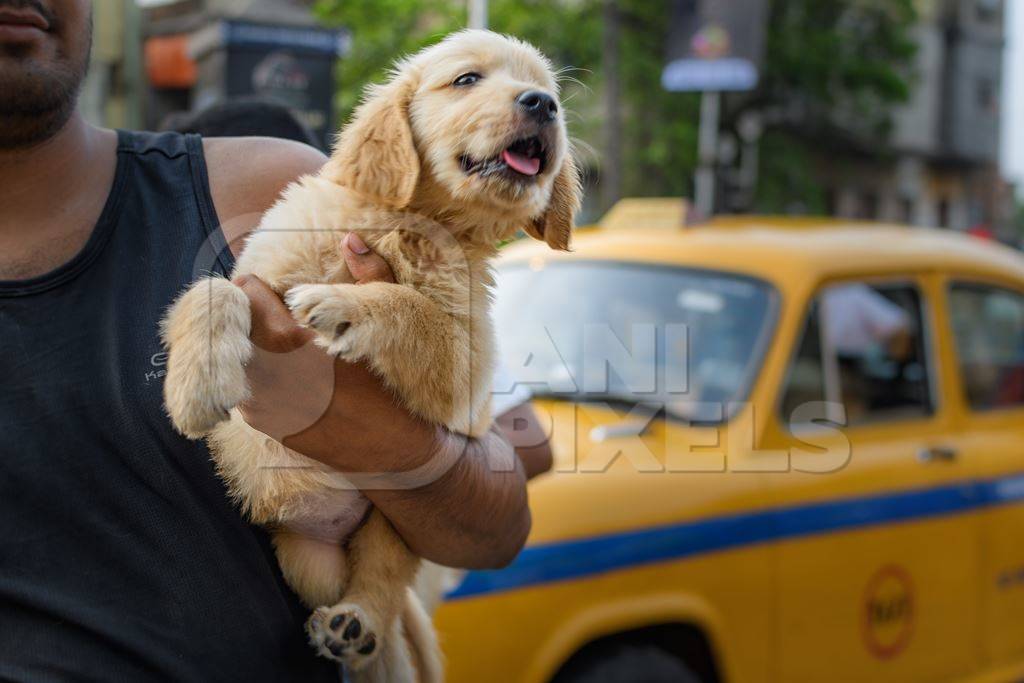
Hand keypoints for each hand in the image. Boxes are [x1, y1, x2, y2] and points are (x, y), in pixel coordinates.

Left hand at [232, 233, 530, 566]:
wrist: (401, 457)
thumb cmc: (399, 388)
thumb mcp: (390, 325)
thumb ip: (368, 277)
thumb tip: (350, 237)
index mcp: (292, 345)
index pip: (245, 295)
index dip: (257, 286)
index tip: (271, 286)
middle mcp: (266, 378)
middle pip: (230, 325)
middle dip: (247, 314)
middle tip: (269, 308)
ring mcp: (260, 407)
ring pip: (232, 358)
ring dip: (247, 346)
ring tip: (274, 340)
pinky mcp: (265, 426)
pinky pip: (242, 387)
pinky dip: (253, 374)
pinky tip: (281, 372)